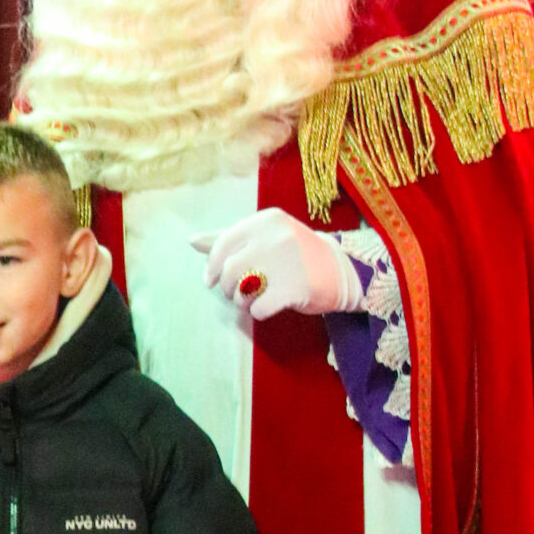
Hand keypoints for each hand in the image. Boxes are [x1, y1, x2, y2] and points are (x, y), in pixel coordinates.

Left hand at [192, 211, 362, 321]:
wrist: (341, 268)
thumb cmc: (295, 253)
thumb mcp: (265, 237)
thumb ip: (230, 239)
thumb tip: (192, 241)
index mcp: (265, 221)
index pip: (223, 244)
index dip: (212, 266)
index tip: (211, 280)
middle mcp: (275, 237)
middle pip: (230, 270)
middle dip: (228, 287)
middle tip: (237, 293)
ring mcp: (286, 262)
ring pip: (242, 290)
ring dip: (242, 301)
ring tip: (254, 298)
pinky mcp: (295, 288)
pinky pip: (258, 309)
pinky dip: (258, 312)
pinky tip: (269, 306)